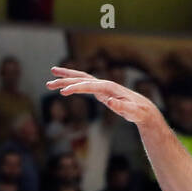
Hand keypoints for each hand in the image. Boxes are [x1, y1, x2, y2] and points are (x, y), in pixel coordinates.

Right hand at [47, 67, 163, 127]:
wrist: (143, 109)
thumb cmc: (138, 112)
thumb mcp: (132, 112)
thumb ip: (122, 107)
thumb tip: (110, 102)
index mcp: (108, 88)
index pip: (88, 86)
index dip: (75, 88)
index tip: (63, 92)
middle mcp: (103, 84)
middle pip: (81, 79)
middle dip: (65, 80)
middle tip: (48, 83)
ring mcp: (101, 86)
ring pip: (81, 79)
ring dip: (66, 78)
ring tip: (51, 78)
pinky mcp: (100, 91)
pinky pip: (83, 84)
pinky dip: (73, 83)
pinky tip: (64, 86)